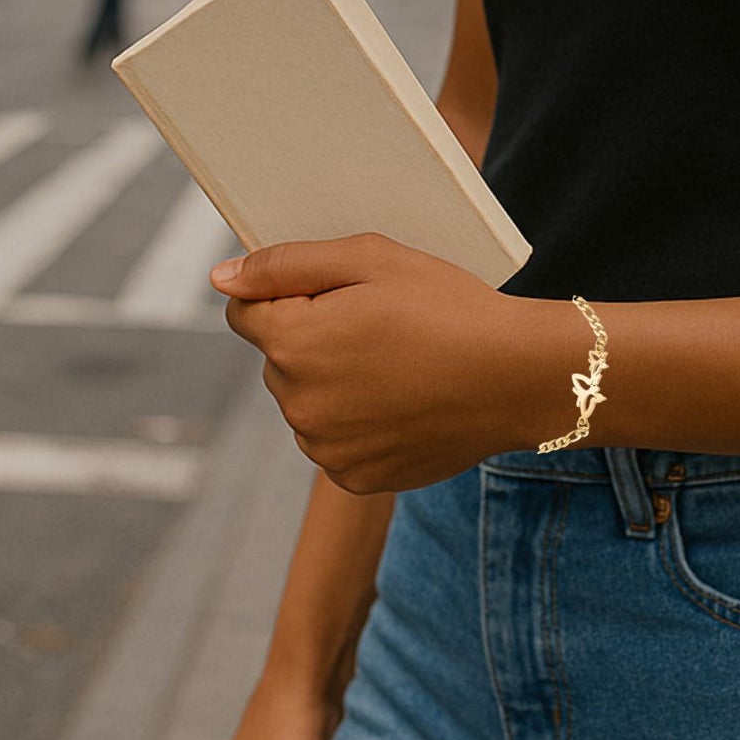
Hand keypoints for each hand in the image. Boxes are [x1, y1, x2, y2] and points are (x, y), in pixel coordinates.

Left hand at [209, 232, 561, 492]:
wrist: (519, 377)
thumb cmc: (449, 307)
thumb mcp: (371, 260)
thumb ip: (287, 264)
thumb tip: (221, 279)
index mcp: (292, 342)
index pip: (245, 313)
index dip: (290, 296)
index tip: (340, 297)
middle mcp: (297, 404)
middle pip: (278, 361)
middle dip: (313, 341)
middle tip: (384, 329)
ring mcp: (325, 448)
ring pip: (307, 405)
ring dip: (334, 386)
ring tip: (400, 368)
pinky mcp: (354, 478)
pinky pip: (336, 443)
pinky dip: (359, 425)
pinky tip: (404, 403)